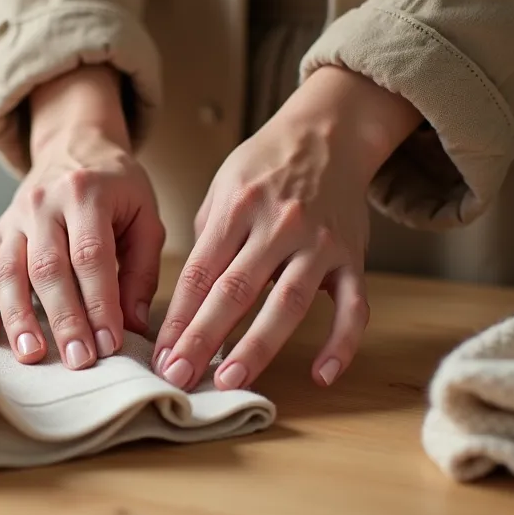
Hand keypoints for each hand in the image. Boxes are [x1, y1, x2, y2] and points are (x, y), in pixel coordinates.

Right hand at [0, 65, 164, 368]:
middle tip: (78, 360)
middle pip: (48, 268)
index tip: (111, 344)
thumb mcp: (145, 216)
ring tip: (31, 355)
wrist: (74, 146)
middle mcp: (43, 203)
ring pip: (9, 271)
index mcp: (86, 194)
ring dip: (18, 317)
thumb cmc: (117, 188)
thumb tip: (134, 325)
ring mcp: (13, 218)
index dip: (100, 303)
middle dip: (63, 319)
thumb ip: (143, 270)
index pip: (91, 256)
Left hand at [152, 65, 421, 390]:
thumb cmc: (267, 164)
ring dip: (257, 347)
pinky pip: (353, 307)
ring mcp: (319, 243)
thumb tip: (189, 295)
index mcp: (238, 208)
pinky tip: (321, 375)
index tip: (160, 354)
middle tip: (178, 377)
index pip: (201, 272)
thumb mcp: (224, 185)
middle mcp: (279, 225)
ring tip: (230, 382)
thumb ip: (207, 237)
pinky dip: (341, 343)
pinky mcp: (352, 258)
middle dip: (202, 339)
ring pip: (287, 303)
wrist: (329, 132)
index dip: (178, 317)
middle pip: (235, 291)